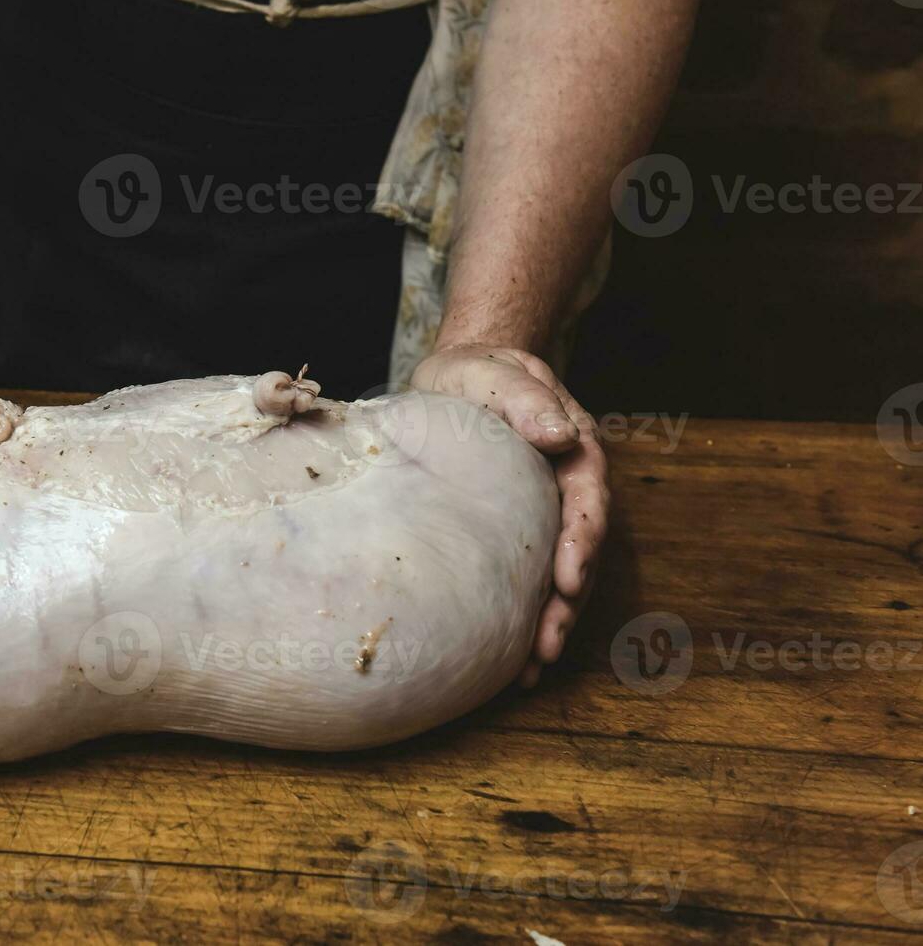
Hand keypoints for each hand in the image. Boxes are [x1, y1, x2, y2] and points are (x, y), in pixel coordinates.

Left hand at [411, 345, 608, 686]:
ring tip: (530, 668)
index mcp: (572, 448)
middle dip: (568, 601)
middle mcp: (567, 489)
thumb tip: (559, 433)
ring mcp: (544, 517)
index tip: (569, 577)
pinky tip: (508, 664)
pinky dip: (521, 621)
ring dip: (550, 622)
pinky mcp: (517, 538)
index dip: (582, 540)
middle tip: (547, 642)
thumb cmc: (473, 375)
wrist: (452, 385)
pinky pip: (527, 581)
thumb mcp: (490, 370)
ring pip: (559, 576)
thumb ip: (523, 396)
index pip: (586, 497)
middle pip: (579, 550)